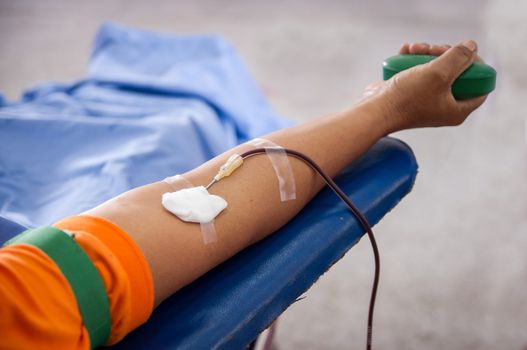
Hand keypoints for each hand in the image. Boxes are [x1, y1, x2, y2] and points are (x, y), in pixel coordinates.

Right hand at [364, 40, 487, 132]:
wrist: (374, 112)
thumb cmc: (406, 98)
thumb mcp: (437, 74)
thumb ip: (458, 58)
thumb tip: (471, 47)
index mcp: (456, 110)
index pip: (480, 85)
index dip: (475, 65)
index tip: (461, 53)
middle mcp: (443, 108)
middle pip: (457, 74)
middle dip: (445, 55)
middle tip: (433, 48)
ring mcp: (426, 102)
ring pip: (436, 71)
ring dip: (426, 54)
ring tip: (413, 48)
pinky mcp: (410, 96)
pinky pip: (418, 74)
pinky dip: (413, 61)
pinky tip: (405, 51)